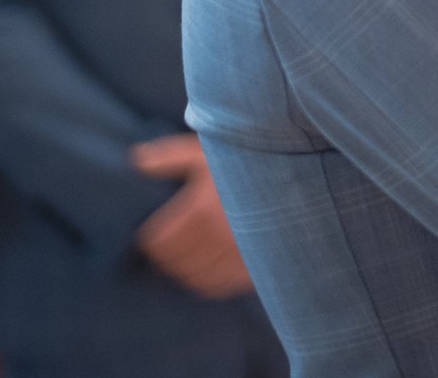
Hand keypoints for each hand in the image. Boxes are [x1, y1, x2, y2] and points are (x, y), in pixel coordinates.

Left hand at [131, 135, 253, 299]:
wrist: (300, 172)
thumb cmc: (249, 160)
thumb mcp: (209, 150)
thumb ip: (172, 156)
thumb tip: (137, 159)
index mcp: (202, 209)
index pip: (158, 241)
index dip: (149, 240)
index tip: (150, 236)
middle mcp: (220, 235)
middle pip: (174, 262)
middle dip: (164, 257)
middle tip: (165, 250)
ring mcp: (240, 254)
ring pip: (195, 277)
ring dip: (184, 271)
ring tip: (184, 259)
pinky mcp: (258, 266)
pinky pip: (220, 286)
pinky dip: (207, 283)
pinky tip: (207, 270)